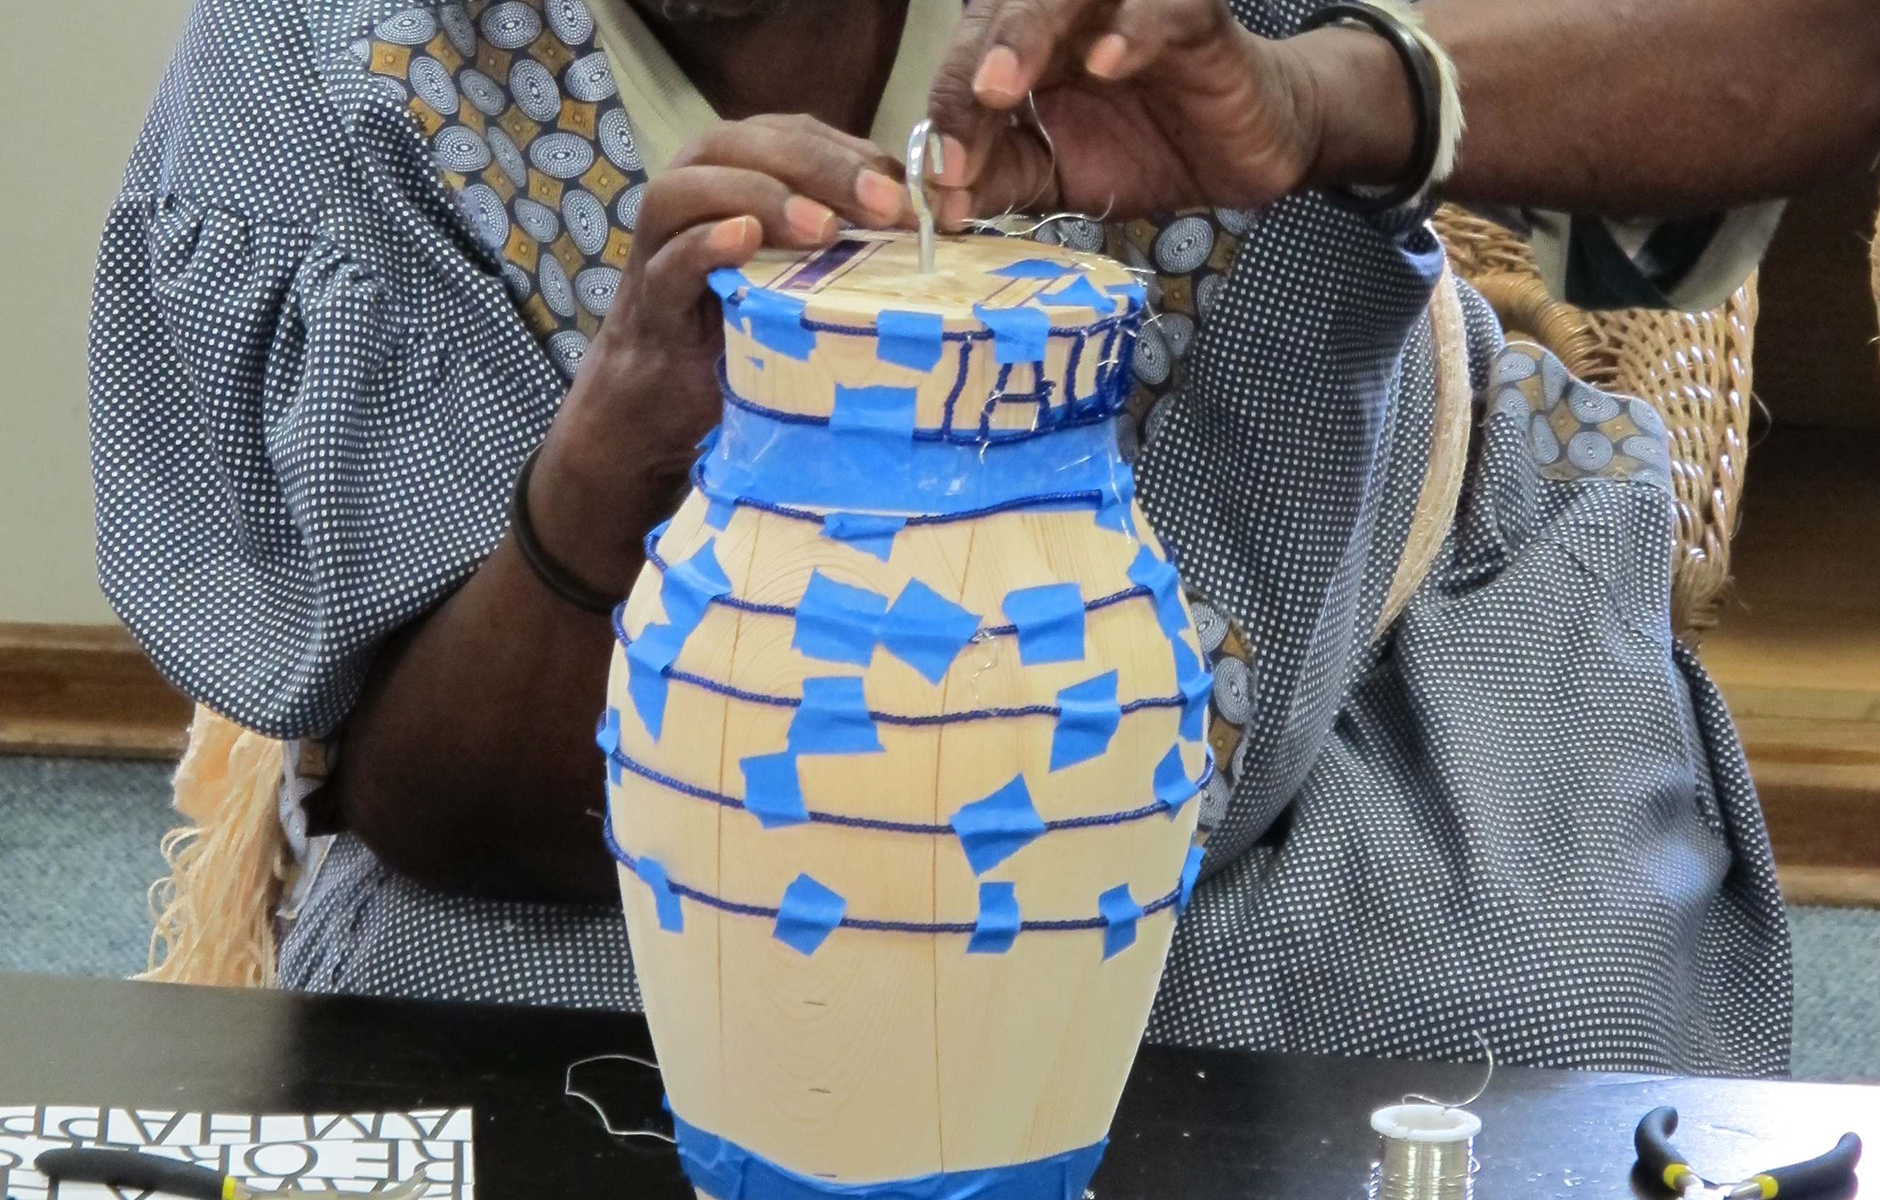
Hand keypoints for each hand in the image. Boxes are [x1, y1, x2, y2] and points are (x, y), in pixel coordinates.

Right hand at [528, 115, 915, 592]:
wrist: (673, 410)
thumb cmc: (752, 336)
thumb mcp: (812, 280)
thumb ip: (851, 242)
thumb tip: (938, 222)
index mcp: (738, 178)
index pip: (792, 134)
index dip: (851, 151)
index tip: (913, 192)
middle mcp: (692, 196)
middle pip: (741, 143)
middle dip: (818, 165)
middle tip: (882, 204)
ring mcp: (660, 248)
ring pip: (690, 188)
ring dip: (763, 196)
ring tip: (825, 229)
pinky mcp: (648, 305)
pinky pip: (667, 262)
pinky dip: (704, 244)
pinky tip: (744, 240)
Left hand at [926, 0, 1413, 221]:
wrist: (1240, 151)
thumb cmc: (1145, 151)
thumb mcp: (1061, 178)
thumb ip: (1001, 180)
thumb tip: (938, 207)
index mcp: (1021, 50)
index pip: (968, 69)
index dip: (949, 117)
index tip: (941, 177)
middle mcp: (1063, 16)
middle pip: (1001, 17)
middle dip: (973, 69)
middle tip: (963, 114)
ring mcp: (1123, 8)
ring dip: (1026, 33)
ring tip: (1003, 85)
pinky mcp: (1190, 15)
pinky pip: (1158, 10)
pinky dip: (1130, 33)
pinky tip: (1107, 64)